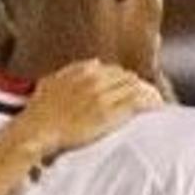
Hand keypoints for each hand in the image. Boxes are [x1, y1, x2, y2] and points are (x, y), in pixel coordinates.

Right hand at [10, 60, 161, 157]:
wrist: (36, 130)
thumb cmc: (38, 113)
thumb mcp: (51, 83)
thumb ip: (71, 72)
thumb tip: (92, 64)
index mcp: (82, 70)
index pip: (113, 70)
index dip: (124, 79)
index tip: (129, 88)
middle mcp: (95, 79)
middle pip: (127, 77)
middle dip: (138, 86)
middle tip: (147, 96)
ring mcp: (103, 95)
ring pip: (136, 87)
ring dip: (148, 94)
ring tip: (156, 103)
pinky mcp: (109, 112)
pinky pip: (138, 101)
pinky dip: (151, 103)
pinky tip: (158, 107)